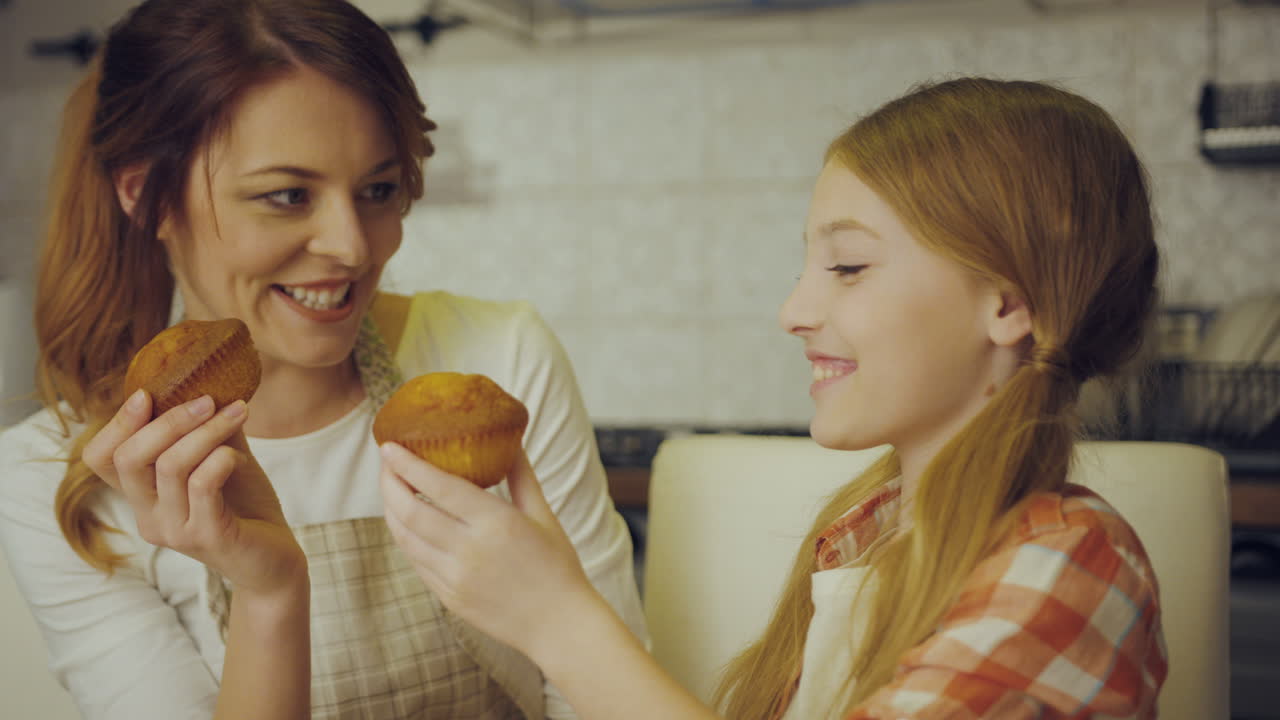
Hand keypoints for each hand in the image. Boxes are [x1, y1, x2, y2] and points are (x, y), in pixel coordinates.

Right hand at [83, 390, 304, 596]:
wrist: (276, 558)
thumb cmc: (245, 506)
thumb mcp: (221, 458)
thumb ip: (205, 429)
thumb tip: (206, 380)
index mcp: (142, 497)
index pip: (100, 458)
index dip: (116, 423)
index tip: (147, 393)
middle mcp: (148, 517)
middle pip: (129, 458)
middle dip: (168, 419)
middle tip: (207, 399)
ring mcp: (174, 530)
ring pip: (170, 466)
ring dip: (206, 431)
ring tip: (237, 413)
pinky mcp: (206, 537)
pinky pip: (203, 485)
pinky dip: (221, 459)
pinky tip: (240, 456)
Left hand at [380, 443, 597, 658]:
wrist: (558, 625)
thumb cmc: (557, 566)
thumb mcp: (543, 516)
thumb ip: (521, 477)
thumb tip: (509, 442)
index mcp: (495, 523)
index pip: (439, 487)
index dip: (409, 465)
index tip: (390, 446)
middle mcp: (469, 550)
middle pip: (411, 511)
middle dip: (390, 483)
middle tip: (386, 463)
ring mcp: (454, 578)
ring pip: (406, 538)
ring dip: (391, 510)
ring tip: (391, 489)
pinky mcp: (448, 597)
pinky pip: (416, 562)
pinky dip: (405, 538)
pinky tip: (406, 523)